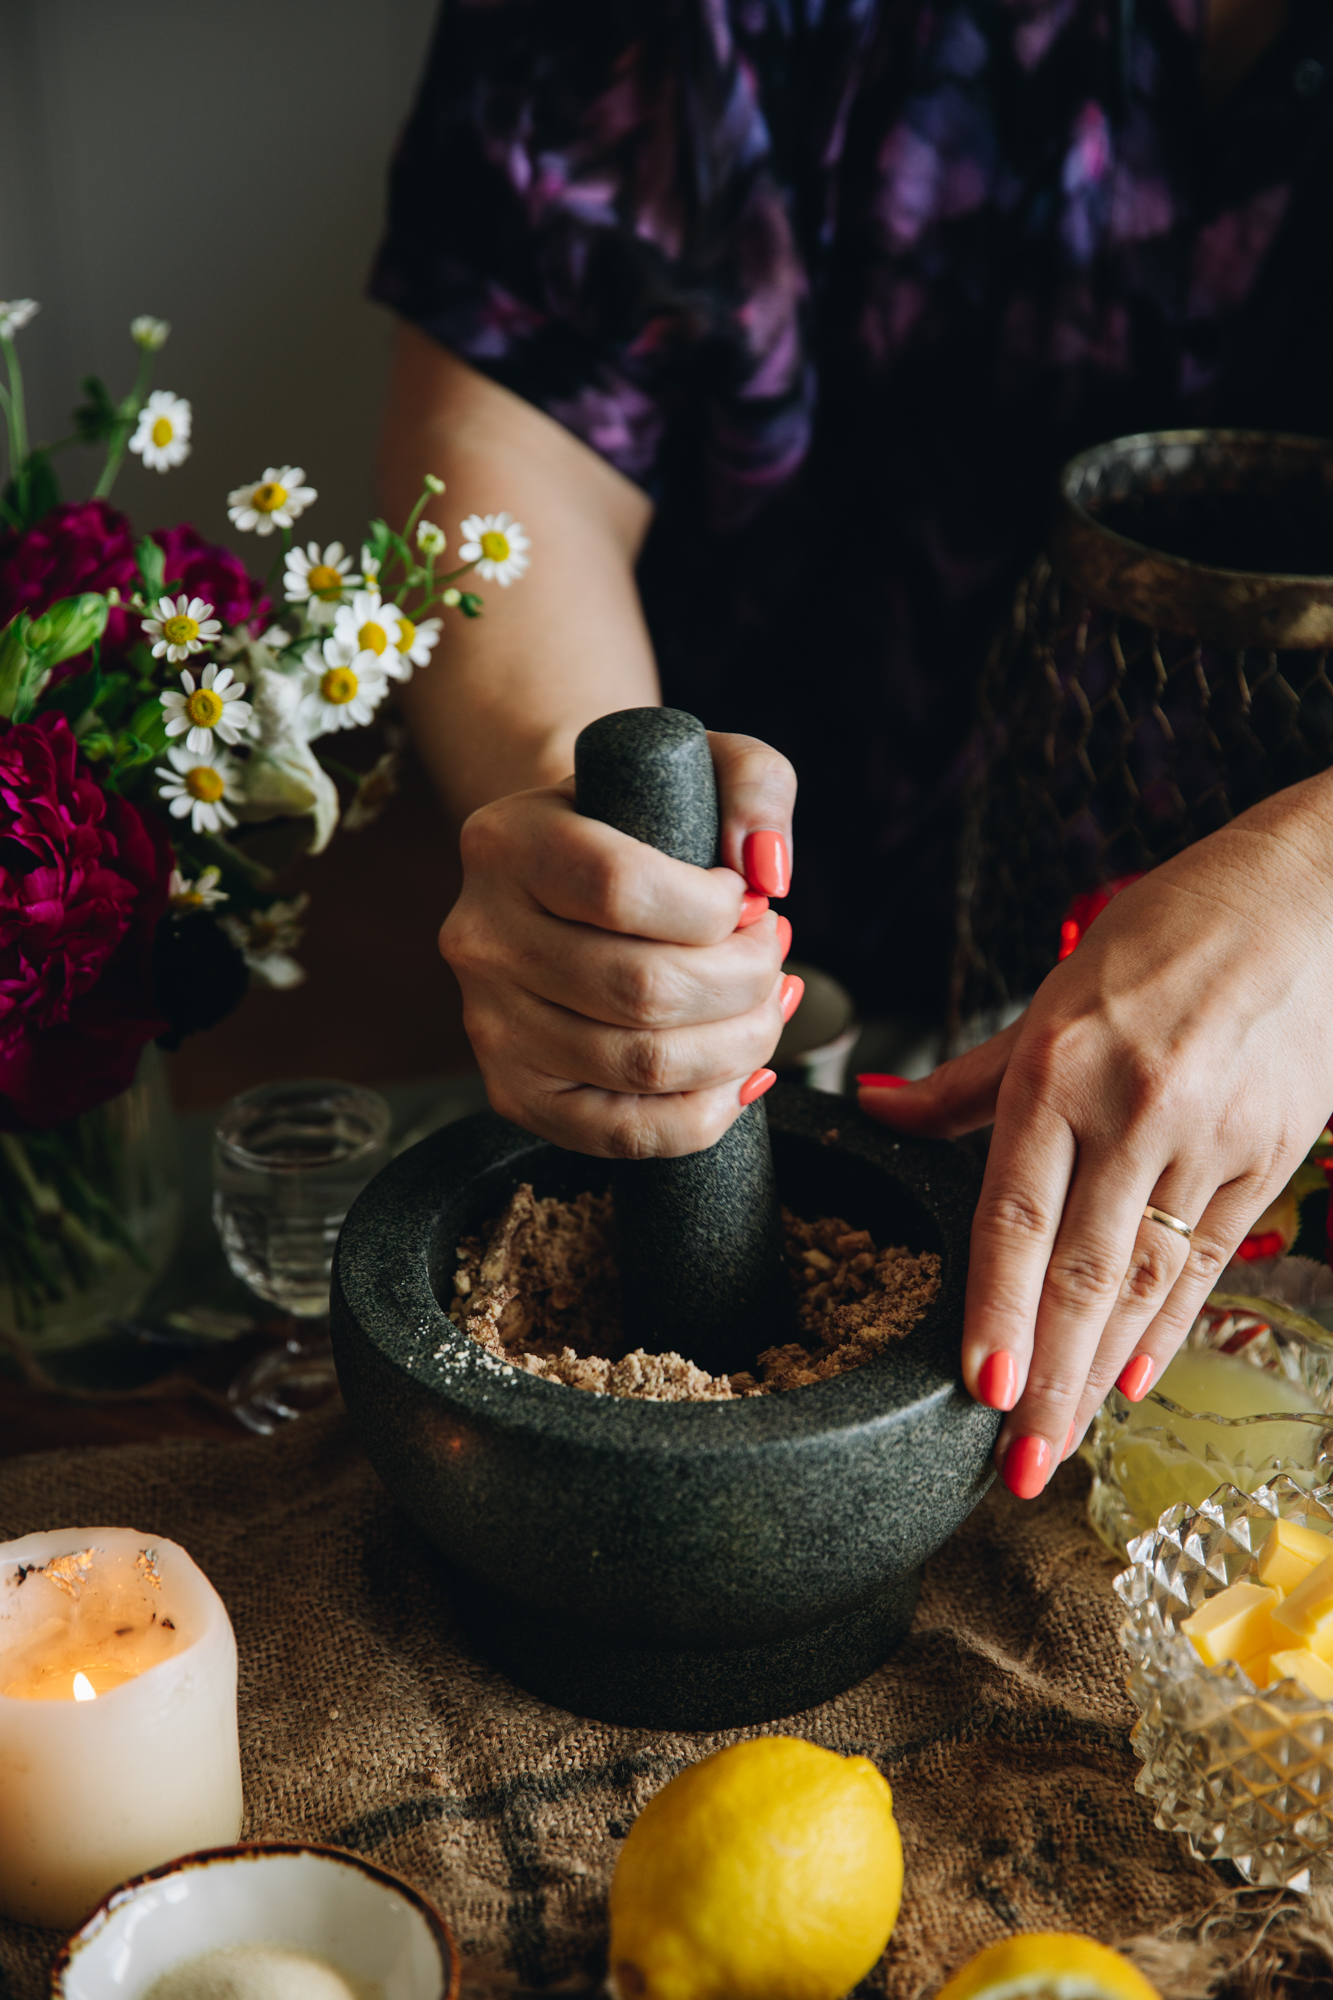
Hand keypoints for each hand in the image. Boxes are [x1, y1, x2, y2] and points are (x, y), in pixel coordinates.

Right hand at [440, 732, 798, 1154]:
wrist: (564, 876)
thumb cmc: (641, 821)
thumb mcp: (698, 764)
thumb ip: (754, 782)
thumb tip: (766, 869)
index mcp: (505, 840)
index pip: (619, 887)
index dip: (714, 908)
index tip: (748, 900)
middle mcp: (480, 935)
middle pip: (641, 989)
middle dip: (744, 982)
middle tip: (772, 956)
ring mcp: (488, 1023)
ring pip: (641, 1066)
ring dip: (739, 1045)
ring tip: (763, 1004)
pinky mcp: (513, 1091)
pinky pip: (622, 1134)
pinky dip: (704, 1114)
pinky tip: (739, 1072)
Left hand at [859, 773, 1332, 1496]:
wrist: (1309, 900)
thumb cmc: (1164, 936)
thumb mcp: (1054, 996)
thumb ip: (967, 1078)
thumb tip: (875, 1111)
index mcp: (1061, 1065)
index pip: (1014, 1212)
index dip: (996, 1308)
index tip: (980, 1388)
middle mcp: (1133, 1107)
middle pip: (1081, 1270)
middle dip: (1048, 1378)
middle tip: (1019, 1467)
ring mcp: (1208, 1136)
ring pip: (1145, 1278)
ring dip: (1101, 1370)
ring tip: (1065, 1444)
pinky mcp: (1269, 1154)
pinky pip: (1208, 1259)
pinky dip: (1169, 1325)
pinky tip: (1133, 1380)